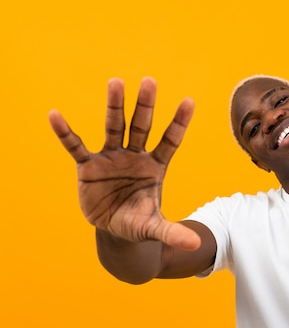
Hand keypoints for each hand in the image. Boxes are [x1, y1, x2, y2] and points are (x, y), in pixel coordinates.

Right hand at [49, 77, 199, 249]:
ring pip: (113, 127)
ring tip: (116, 82)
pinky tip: (55, 116)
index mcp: (155, 167)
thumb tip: (194, 246)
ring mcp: (111, 158)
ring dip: (114, 106)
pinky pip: (76, 147)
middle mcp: (134, 157)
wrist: (114, 229)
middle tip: (150, 81)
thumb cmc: (139, 223)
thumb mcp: (154, 228)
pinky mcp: (89, 167)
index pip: (170, 141)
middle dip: (145, 106)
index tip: (189, 101)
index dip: (178, 122)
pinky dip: (66, 133)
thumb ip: (172, 233)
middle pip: (141, 126)